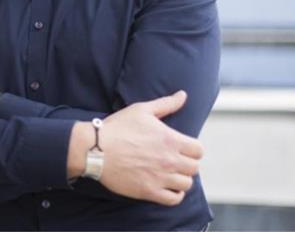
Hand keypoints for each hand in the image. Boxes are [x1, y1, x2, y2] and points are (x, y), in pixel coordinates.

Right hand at [67, 91, 202, 205]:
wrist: (95, 149)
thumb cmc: (117, 127)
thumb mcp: (142, 110)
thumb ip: (166, 104)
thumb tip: (183, 95)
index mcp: (170, 140)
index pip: (198, 150)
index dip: (192, 149)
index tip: (182, 148)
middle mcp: (169, 160)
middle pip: (194, 168)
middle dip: (186, 163)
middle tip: (174, 160)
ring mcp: (160, 178)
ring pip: (186, 184)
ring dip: (181, 179)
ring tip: (170, 173)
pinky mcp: (149, 191)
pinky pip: (174, 199)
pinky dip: (174, 194)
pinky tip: (167, 186)